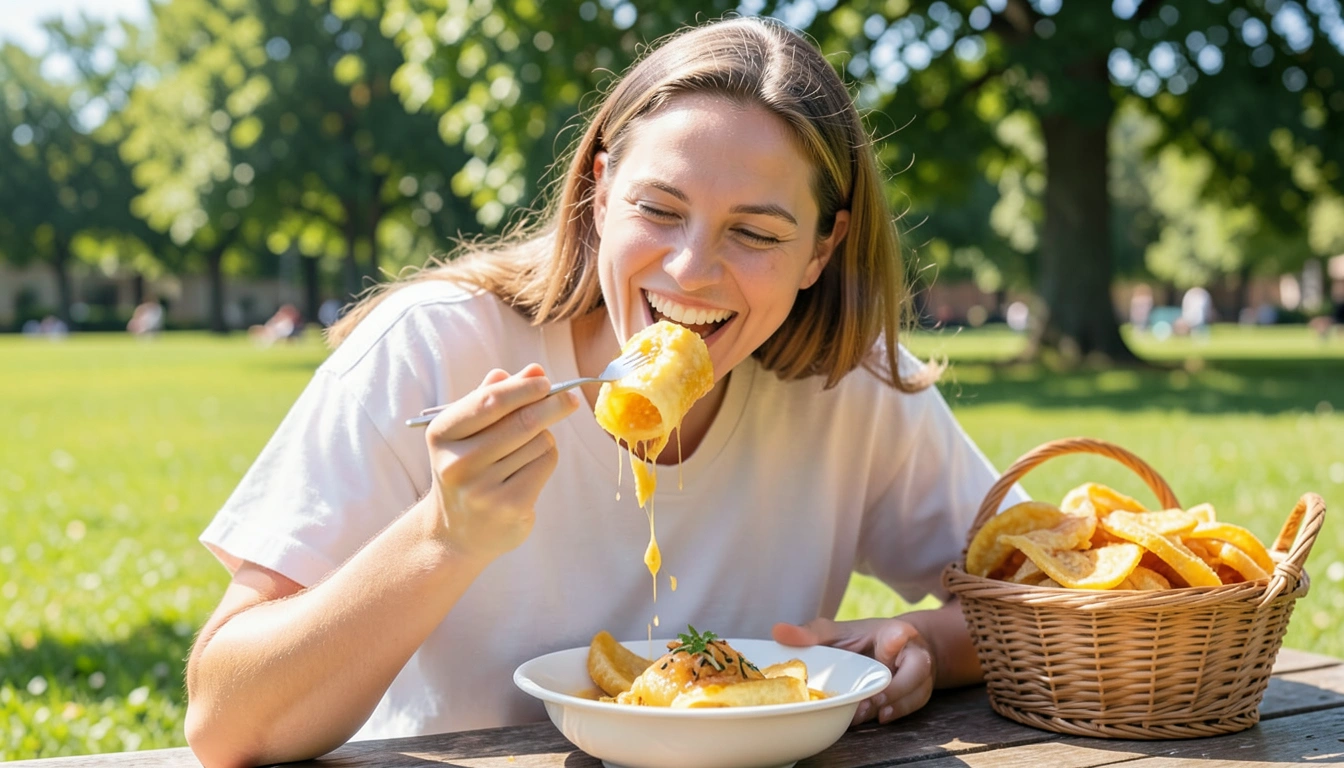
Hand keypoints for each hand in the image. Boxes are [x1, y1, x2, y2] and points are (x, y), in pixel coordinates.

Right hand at [423, 364, 579, 561]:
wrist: (457, 533)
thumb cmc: (468, 468)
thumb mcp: (468, 431)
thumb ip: (496, 397)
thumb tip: (534, 370)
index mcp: (442, 435)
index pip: (489, 401)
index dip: (523, 388)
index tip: (545, 381)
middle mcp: (458, 463)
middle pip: (523, 422)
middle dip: (552, 405)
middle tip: (570, 399)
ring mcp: (483, 489)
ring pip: (539, 442)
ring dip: (544, 438)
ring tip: (524, 451)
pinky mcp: (509, 507)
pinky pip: (545, 464)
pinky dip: (546, 458)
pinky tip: (528, 469)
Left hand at [773, 617, 933, 725]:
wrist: (895, 651)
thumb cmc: (862, 642)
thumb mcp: (838, 633)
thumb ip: (812, 634)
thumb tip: (777, 632)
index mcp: (892, 631)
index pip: (900, 632)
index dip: (896, 638)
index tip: (891, 640)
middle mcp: (912, 652)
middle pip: (915, 668)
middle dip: (892, 687)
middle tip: (869, 700)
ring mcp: (920, 674)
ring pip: (915, 691)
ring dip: (891, 704)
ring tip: (863, 713)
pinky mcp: (920, 692)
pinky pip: (913, 705)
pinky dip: (895, 712)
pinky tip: (875, 717)